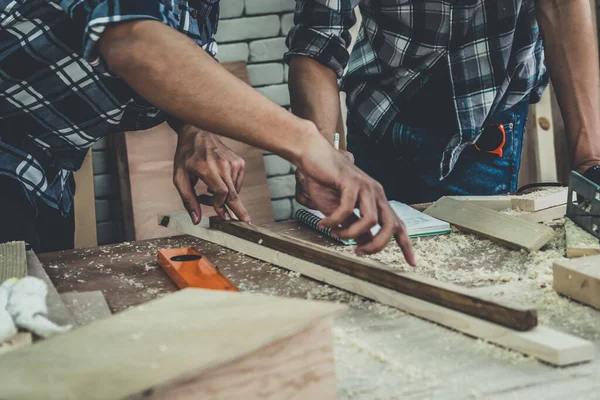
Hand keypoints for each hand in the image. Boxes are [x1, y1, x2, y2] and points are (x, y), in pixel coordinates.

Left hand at [173, 126, 249, 223]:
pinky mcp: (239, 162)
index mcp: (206, 167)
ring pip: (235, 190)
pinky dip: (229, 189)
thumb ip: (188, 199)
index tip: (223, 217)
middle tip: (247, 223)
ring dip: (224, 197)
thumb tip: (196, 220)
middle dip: (239, 210)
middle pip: (233, 194)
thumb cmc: (186, 156)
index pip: (221, 192)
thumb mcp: (180, 177)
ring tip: (208, 192)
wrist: (197, 133)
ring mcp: (233, 162)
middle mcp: (222, 164)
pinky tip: (217, 183)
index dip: (221, 206)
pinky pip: (237, 183)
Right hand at [296, 137, 414, 264]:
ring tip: (335, 234)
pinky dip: (334, 221)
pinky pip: (347, 210)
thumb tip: (365, 243)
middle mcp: (376, 193)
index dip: (406, 245)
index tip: (412, 263)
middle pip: (390, 226)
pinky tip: (323, 223)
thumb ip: (354, 226)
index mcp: (376, 200)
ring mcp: (365, 186)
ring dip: (351, 234)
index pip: (397, 225)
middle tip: (359, 253)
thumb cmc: (325, 182)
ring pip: (370, 220)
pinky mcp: (351, 182)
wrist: (313, 155)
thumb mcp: (341, 211)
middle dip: (377, 245)